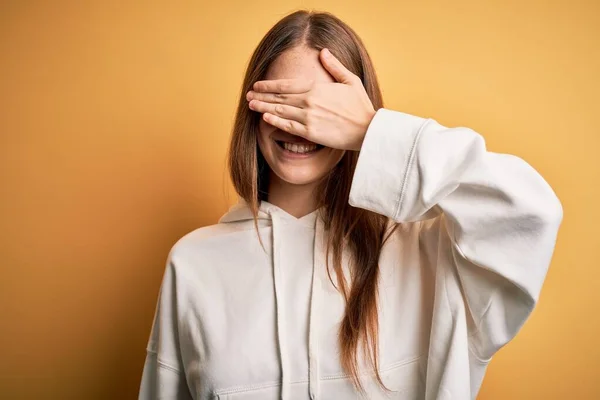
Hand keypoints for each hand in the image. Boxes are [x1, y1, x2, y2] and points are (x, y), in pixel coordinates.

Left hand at [246, 48, 375, 150]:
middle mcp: (309, 101)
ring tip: (250, 105)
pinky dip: (275, 122)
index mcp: (316, 88)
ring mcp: (308, 117)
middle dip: (261, 96)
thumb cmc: (361, 106)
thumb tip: (323, 52)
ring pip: (280, 111)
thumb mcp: (350, 80)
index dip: (269, 85)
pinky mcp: (311, 132)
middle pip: (279, 98)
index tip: (257, 85)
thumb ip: (334, 66)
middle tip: (247, 96)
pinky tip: (264, 118)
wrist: (368, 129)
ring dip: (263, 107)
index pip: (286, 85)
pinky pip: (288, 126)